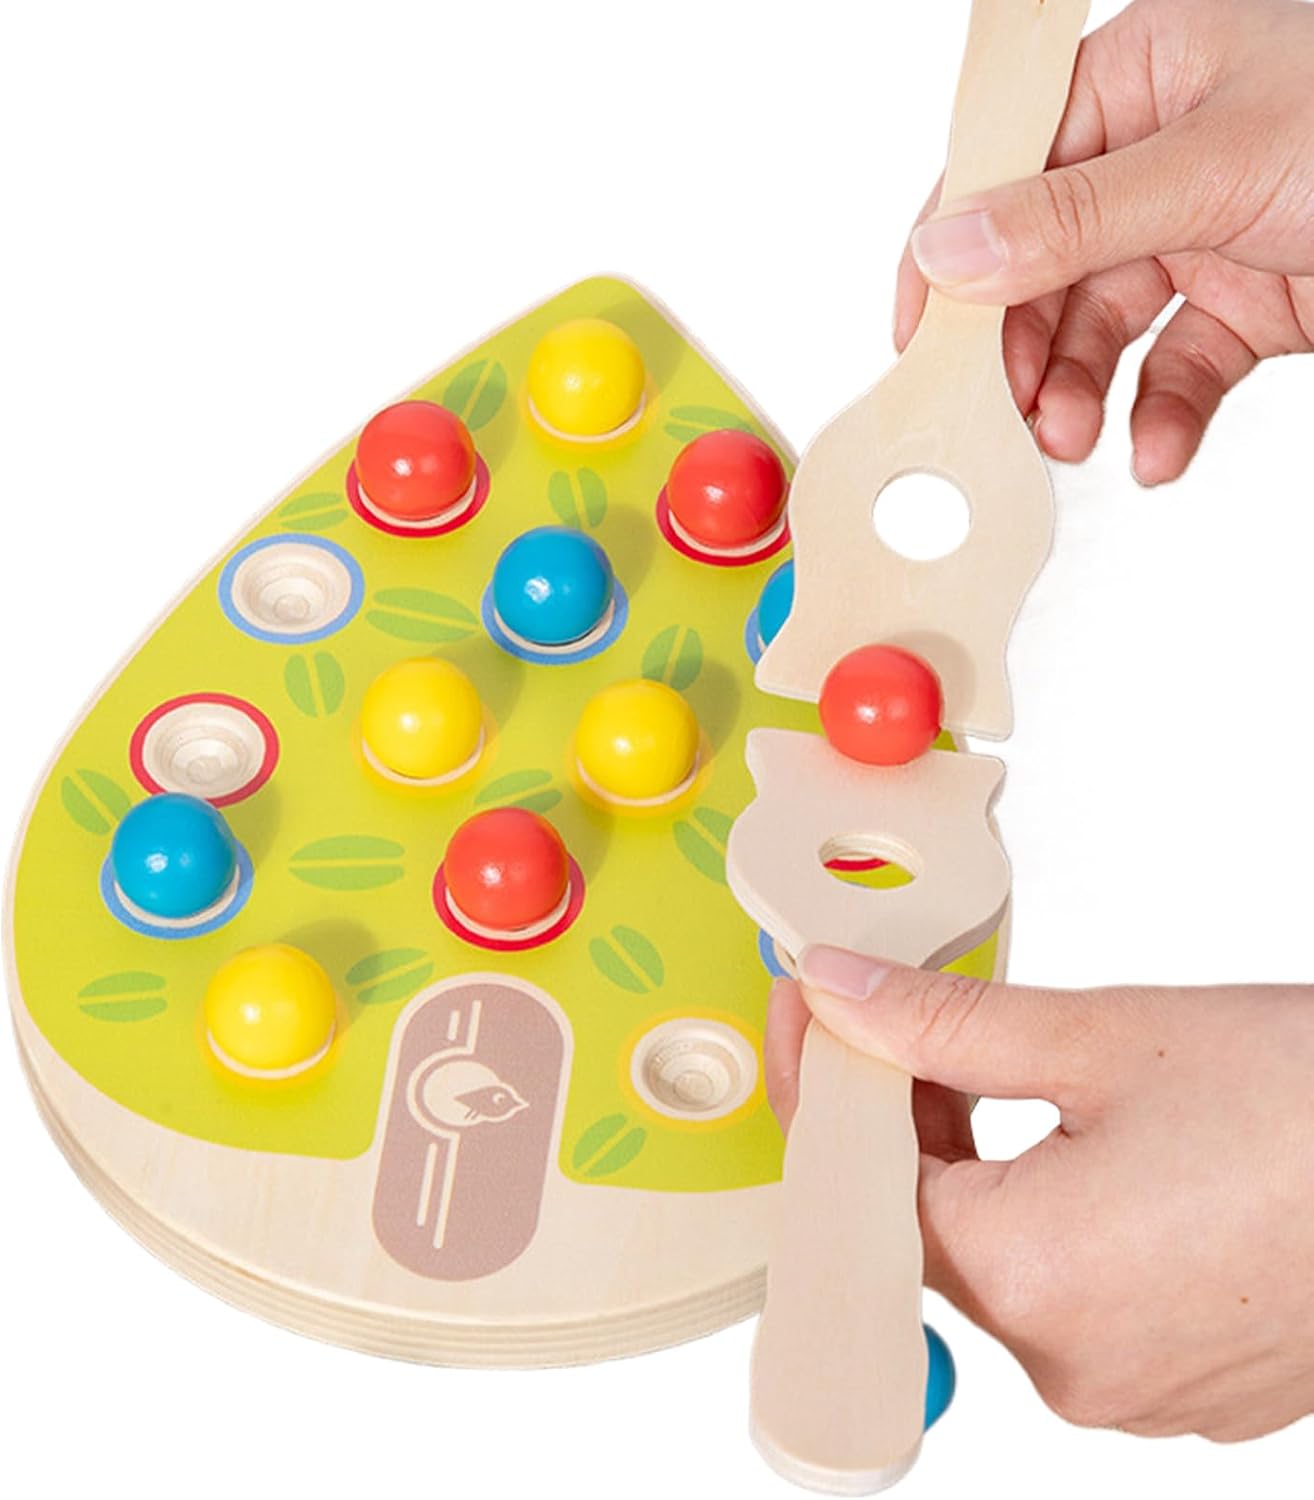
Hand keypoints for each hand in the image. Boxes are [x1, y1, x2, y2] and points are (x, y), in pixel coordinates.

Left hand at [764, 946, 1313, 1439]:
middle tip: (899, 1018)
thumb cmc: (1313, 1105)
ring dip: (973, 1163)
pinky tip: (1076, 1142)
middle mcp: (1069, 1362)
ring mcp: (1133, 1386)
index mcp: (1032, 1278)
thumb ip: (946, 1026)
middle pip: (924, 1226)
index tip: (811, 1010)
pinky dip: (1046, 1213)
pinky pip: (1071, 1295)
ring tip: (995, 1066)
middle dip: (899, 1119)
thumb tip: (840, 995)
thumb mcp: (1107, 1037)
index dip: (824, 1087)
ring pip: (999, 1260)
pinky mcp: (1187, 1381)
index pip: (860, 1183)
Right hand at [895, 0, 1313, 484]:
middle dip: (1020, 349)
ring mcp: (1203, 230)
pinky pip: (1177, 368)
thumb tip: (947, 246)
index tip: (920, 340)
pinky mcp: (1249, 301)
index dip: (950, 252)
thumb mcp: (1219, 162)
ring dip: (1078, 393)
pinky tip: (1158, 451)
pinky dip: (1162, 417)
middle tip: (1005, 417)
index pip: (1004, 165)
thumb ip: (1074, 216)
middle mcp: (1159, 154)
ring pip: (1100, 327)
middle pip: (1041, 264)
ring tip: (1074, 440)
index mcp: (1141, 77)